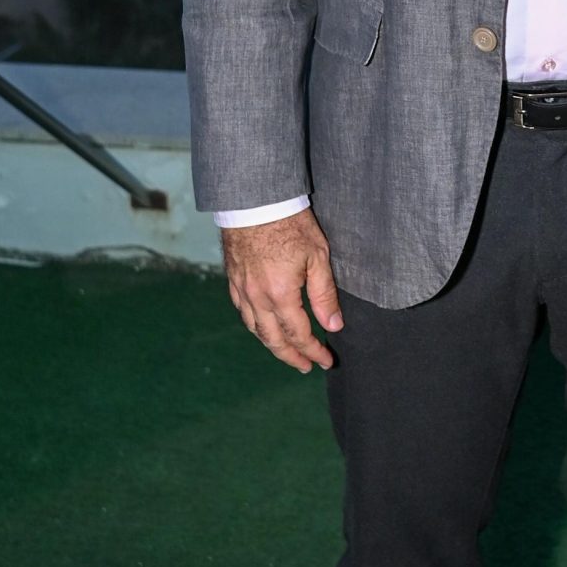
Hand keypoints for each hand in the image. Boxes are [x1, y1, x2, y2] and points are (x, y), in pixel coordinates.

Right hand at [220, 205, 342, 371]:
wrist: (254, 200)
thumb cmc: (289, 224)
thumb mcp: (317, 256)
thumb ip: (324, 294)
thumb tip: (333, 325)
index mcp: (280, 295)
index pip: (299, 334)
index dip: (313, 351)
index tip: (326, 360)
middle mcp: (257, 298)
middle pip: (273, 340)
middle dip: (292, 357)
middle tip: (307, 366)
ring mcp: (241, 290)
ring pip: (255, 329)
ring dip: (272, 345)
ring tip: (287, 352)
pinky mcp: (233, 280)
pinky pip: (243, 313)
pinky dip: (255, 326)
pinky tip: (263, 327)